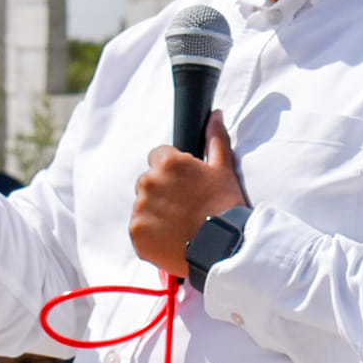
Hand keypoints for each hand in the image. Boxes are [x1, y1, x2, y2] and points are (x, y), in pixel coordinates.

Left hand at [131, 113, 248, 279]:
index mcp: (168, 163)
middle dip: (163, 191)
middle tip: (185, 206)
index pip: (158, 156)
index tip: (185, 184)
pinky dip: (152, 233)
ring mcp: (140, 208)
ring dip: (156, 212)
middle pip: (149, 181)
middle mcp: (149, 182)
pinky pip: (140, 229)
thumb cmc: (226, 205)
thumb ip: (215, 139)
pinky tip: (172, 237)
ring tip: (180, 224)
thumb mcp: (224, 168)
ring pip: (143, 205)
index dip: (172, 170)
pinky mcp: (136, 232)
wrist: (222, 246)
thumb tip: (215, 115)